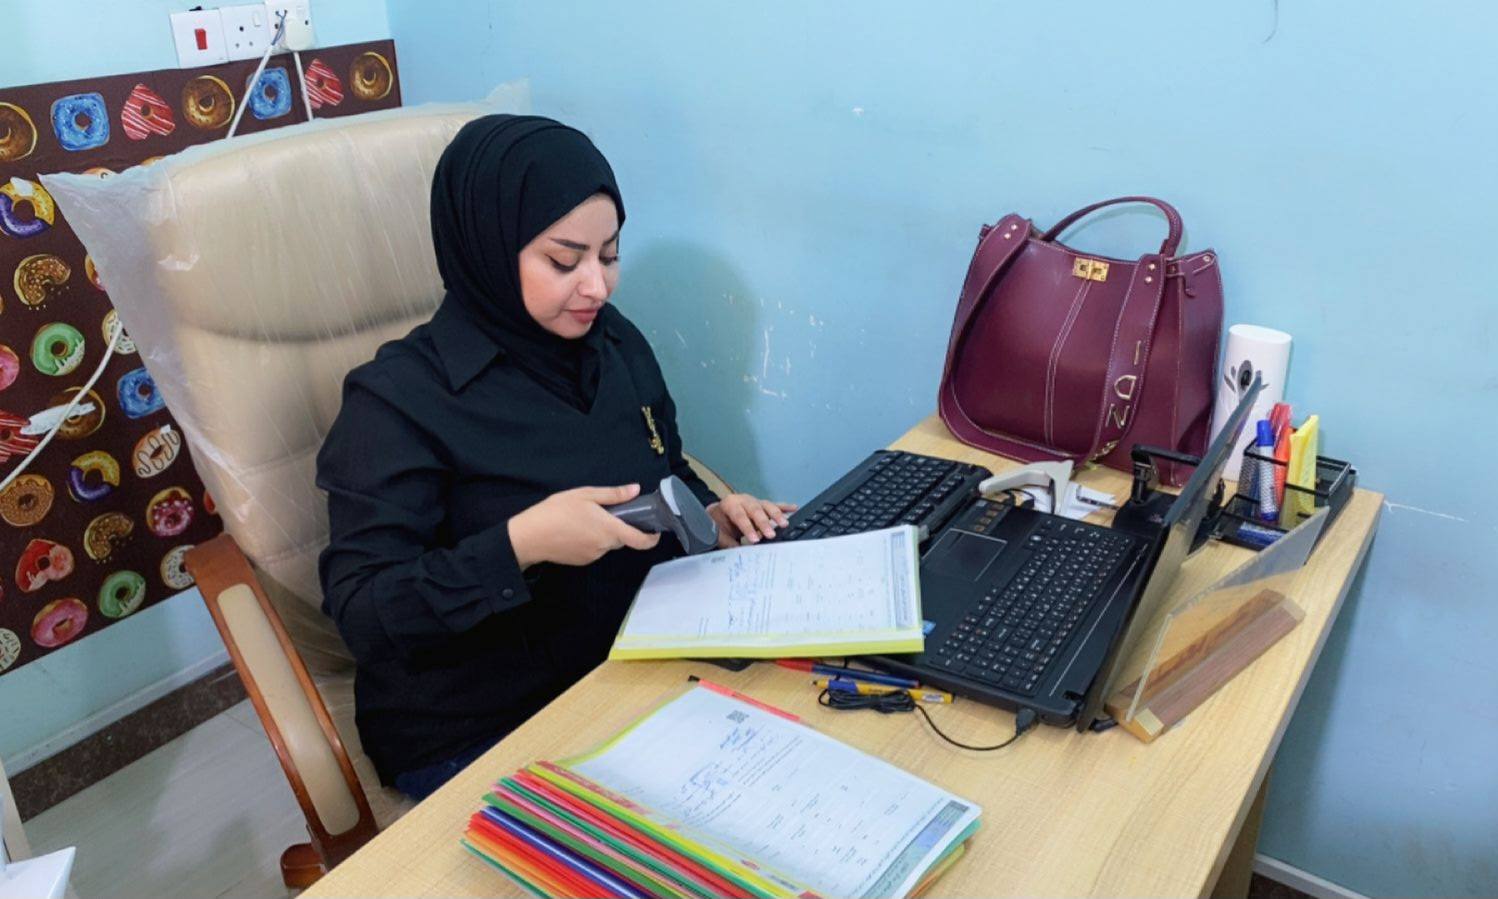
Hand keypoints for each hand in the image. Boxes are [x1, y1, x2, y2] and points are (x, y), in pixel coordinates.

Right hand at [508, 484, 660, 568]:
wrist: (529, 537)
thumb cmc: (555, 512)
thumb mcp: (584, 495)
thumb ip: (612, 495)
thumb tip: (635, 490)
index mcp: (609, 530)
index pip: (640, 540)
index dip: (652, 538)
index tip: (655, 531)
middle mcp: (604, 546)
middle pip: (622, 538)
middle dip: (619, 526)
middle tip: (605, 511)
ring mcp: (593, 556)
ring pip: (607, 543)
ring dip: (603, 533)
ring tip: (583, 519)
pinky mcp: (581, 561)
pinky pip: (594, 549)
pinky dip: (591, 540)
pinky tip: (575, 530)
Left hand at [707, 493, 798, 546]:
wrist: (717, 514)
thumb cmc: (718, 524)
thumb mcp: (718, 534)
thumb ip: (728, 543)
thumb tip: (740, 554)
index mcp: (730, 504)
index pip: (740, 516)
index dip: (748, 528)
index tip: (755, 540)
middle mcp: (744, 500)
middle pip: (755, 510)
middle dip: (764, 523)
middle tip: (771, 535)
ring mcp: (755, 501)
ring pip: (767, 506)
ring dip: (776, 515)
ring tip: (784, 524)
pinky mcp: (762, 505)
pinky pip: (775, 505)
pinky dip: (785, 507)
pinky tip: (795, 508)